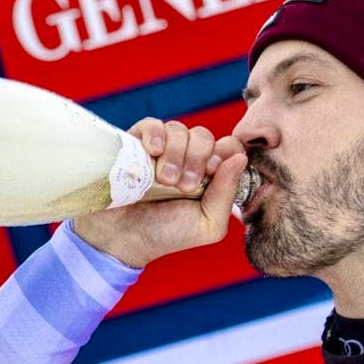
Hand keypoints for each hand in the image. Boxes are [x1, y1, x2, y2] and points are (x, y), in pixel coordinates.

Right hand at [73, 118, 246, 267]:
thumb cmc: (167, 234)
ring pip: (179, 129)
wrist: (123, 239)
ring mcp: (163, 149)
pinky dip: (156, 134)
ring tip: (164, 181)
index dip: (224, 154)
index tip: (211, 174)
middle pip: (204, 136)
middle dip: (197, 159)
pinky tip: (153, 152)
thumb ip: (227, 194)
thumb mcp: (207, 224)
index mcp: (210, 175)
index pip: (229, 146)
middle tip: (184, 186)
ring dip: (175, 154)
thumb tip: (240, 158)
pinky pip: (152, 124)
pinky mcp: (137, 143)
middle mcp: (188, 158)